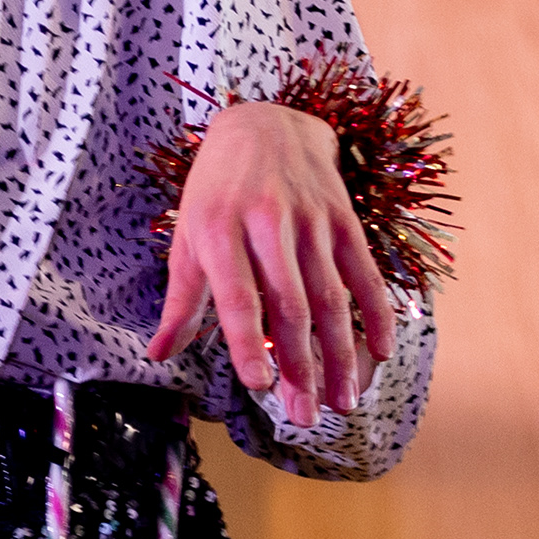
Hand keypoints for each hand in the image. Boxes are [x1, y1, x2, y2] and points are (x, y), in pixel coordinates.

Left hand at [147, 100, 396, 430]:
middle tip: (304, 416)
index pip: (236, 295)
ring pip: (331, 297)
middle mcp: (266, 223)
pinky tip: (380, 354)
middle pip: (290, 305)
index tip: (258, 386)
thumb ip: (180, 299)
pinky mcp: (343, 219)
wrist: (265, 122)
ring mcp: (311, 220)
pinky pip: (364, 274)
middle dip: (299, 366)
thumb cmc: (217, 189)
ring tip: (340, 402)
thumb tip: (159, 354)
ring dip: (339, 355)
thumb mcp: (187, 233)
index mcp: (218, 228)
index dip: (246, 342)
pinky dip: (377, 316)